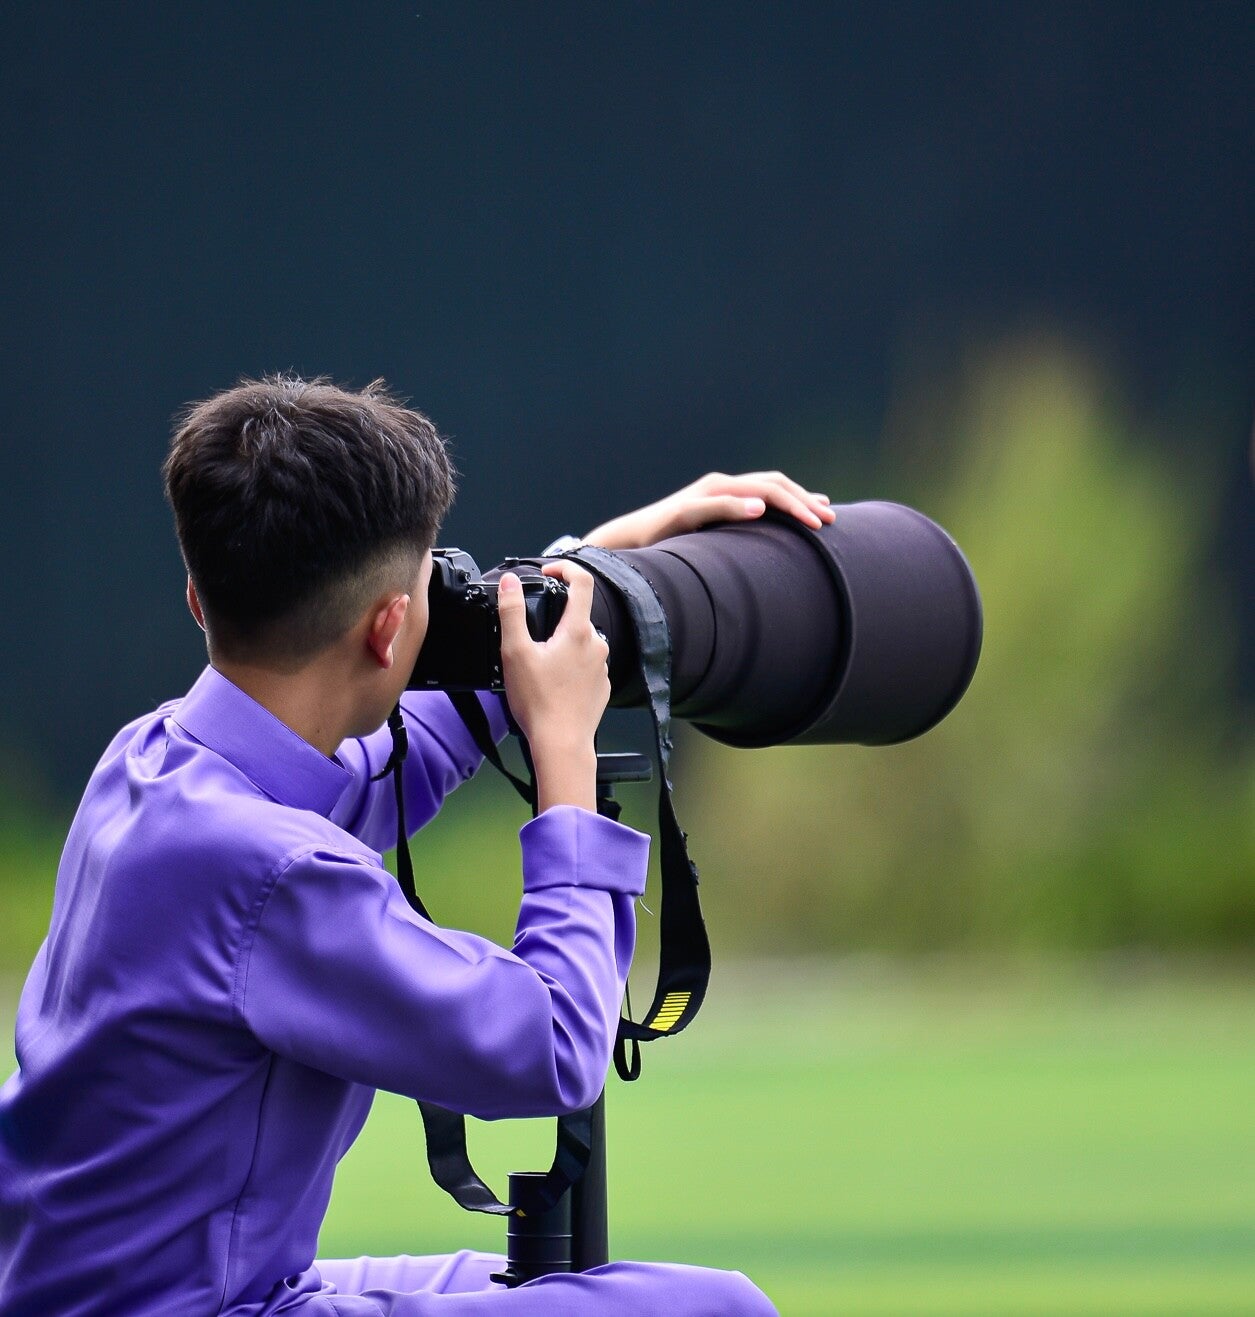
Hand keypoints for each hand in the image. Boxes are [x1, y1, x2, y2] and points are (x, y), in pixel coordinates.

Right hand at [498, 562, 609, 812]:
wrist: (561, 744)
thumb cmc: (538, 702)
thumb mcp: (515, 653)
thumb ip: (511, 612)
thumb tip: (510, 582)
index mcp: (578, 631)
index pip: (582, 582)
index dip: (564, 568)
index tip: (548, 571)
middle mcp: (596, 645)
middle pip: (577, 616)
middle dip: (554, 620)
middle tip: (529, 640)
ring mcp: (602, 667)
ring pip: (581, 643)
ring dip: (561, 646)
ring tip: (538, 668)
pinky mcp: (602, 687)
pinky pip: (586, 666)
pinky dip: (569, 668)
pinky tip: (552, 685)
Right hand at [582, 471, 836, 549]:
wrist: (630, 543)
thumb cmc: (675, 543)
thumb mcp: (717, 537)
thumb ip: (742, 531)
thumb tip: (775, 540)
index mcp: (731, 492)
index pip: (776, 486)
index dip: (804, 498)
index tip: (831, 517)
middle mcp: (720, 486)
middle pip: (772, 484)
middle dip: (803, 501)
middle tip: (829, 521)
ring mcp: (703, 495)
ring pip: (752, 489)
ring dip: (785, 501)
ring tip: (810, 518)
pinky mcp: (684, 509)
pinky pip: (716, 504)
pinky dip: (739, 504)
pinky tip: (760, 509)